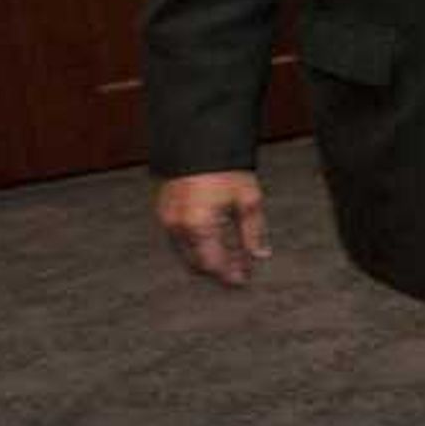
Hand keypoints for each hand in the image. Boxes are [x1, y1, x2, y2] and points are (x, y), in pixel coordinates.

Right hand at [157, 170, 269, 288]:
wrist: (199, 145)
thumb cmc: (225, 170)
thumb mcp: (248, 200)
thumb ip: (253, 232)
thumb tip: (260, 255)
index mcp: (199, 226)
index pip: (213, 264)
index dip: (229, 275)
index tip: (244, 280)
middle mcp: (178, 226)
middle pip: (196, 263)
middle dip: (218, 270)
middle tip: (240, 270)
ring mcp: (167, 219)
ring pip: (185, 253)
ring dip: (206, 258)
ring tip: (230, 256)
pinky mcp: (163, 211)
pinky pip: (178, 239)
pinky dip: (195, 244)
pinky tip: (213, 240)